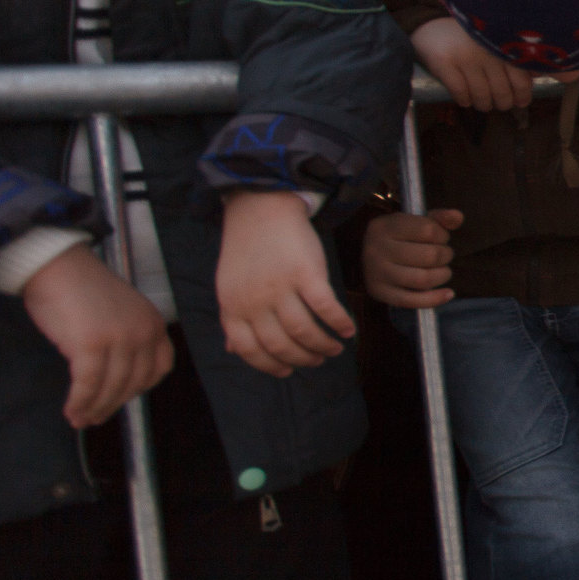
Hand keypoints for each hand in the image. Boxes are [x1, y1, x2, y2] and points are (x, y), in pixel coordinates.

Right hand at [20, 244, 174, 427]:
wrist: (56, 266)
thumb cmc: (81, 290)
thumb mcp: (120, 314)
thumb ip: (127, 340)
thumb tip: (118, 380)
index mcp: (154, 323)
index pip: (159, 368)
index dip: (140, 389)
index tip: (122, 399)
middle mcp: (144, 332)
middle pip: (134, 383)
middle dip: (113, 405)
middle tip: (95, 418)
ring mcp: (120, 338)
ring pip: (112, 388)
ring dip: (94, 408)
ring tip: (80, 419)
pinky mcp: (92, 344)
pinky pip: (88, 384)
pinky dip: (80, 402)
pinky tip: (71, 410)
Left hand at [217, 190, 355, 376]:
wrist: (260, 208)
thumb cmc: (247, 249)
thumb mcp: (229, 287)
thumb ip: (234, 318)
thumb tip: (233, 350)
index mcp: (232, 307)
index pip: (249, 350)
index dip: (271, 366)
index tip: (288, 371)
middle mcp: (254, 301)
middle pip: (281, 345)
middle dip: (303, 359)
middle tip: (318, 360)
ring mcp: (280, 288)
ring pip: (305, 331)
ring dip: (323, 346)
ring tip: (335, 349)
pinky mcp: (306, 273)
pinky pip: (326, 308)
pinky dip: (340, 323)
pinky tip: (349, 330)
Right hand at [364, 208, 462, 308]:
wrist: (368, 255)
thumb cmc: (399, 237)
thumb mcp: (415, 222)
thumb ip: (439, 218)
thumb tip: (457, 216)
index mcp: (385, 226)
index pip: (427, 230)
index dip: (442, 235)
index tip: (441, 237)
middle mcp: (377, 249)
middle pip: (429, 256)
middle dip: (445, 255)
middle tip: (444, 255)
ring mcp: (376, 273)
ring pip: (423, 279)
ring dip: (443, 275)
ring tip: (443, 271)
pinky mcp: (379, 293)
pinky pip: (412, 301)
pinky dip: (435, 299)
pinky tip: (448, 293)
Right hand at [413, 17, 532, 111]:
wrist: (431, 28)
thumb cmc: (470, 40)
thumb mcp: (494, 44)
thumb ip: (513, 59)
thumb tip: (535, 79)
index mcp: (502, 45)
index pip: (521, 80)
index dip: (522, 96)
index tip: (520, 102)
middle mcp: (486, 50)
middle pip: (502, 92)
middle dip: (502, 103)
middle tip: (499, 103)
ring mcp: (465, 56)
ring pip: (481, 96)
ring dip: (483, 104)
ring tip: (483, 103)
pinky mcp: (443, 62)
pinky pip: (460, 93)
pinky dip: (464, 100)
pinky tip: (465, 99)